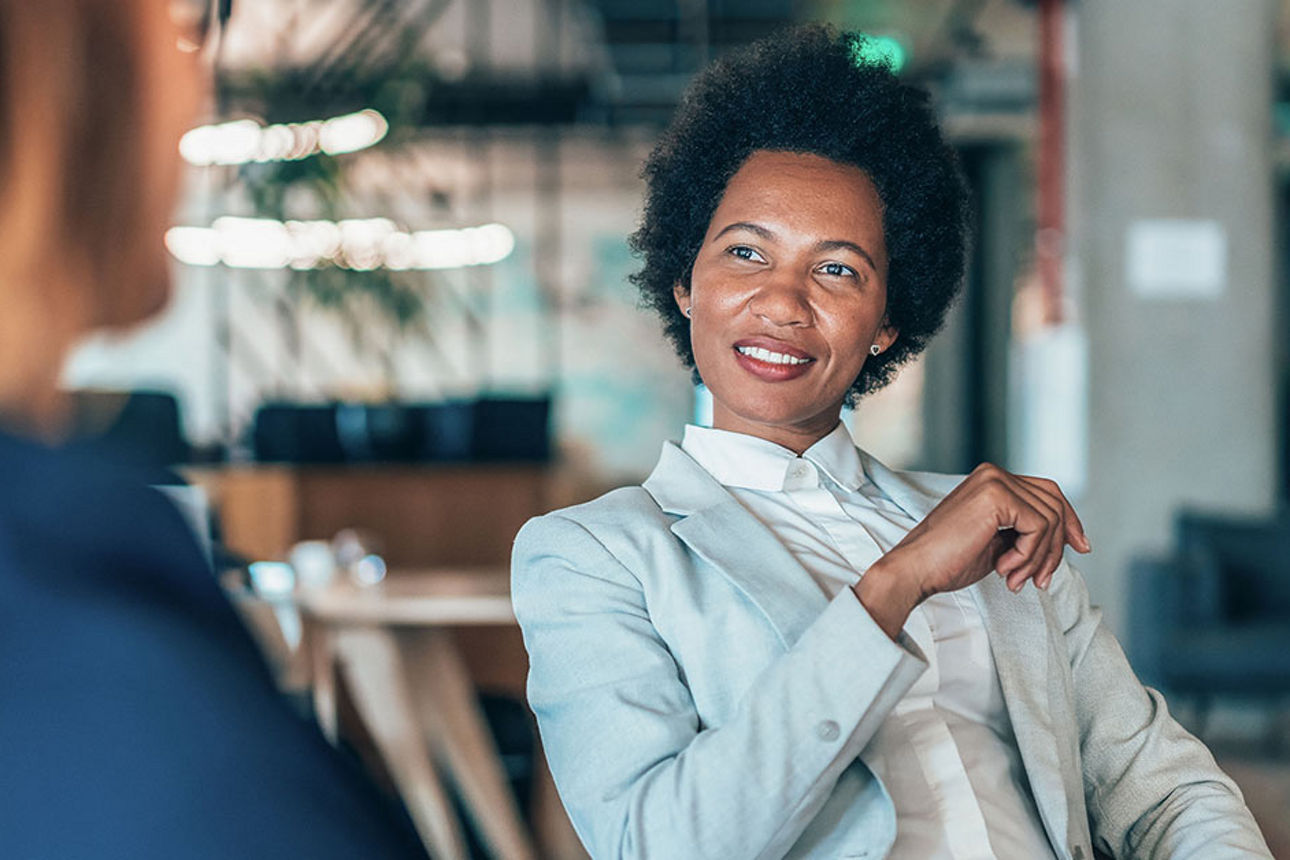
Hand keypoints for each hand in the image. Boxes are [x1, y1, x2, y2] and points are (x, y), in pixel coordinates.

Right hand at [855, 463, 1090, 638]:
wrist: (916, 570)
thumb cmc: (948, 561)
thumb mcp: (999, 543)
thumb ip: (1026, 531)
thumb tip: (1067, 538)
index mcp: (992, 480)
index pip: (1047, 492)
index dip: (1069, 520)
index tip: (1082, 547)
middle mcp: (994, 473)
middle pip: (1055, 502)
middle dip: (1057, 546)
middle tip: (1041, 580)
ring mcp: (995, 481)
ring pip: (1050, 518)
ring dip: (1039, 558)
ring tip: (1016, 579)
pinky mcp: (997, 497)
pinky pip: (1038, 528)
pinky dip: (1029, 556)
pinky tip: (1006, 570)